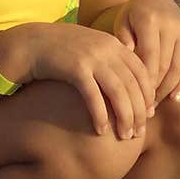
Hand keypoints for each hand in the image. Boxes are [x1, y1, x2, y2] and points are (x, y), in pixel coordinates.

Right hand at [0, 23, 154, 139]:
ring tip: (124, 135)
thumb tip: (127, 87)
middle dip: (139, 111)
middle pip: (133, 84)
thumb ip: (109, 61)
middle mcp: (106, 48)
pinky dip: (100, 114)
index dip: (148, 94)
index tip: (148, 115)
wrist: (30, 43)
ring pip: (118, 91)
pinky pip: (93, 95)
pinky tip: (101, 130)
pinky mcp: (75, 68)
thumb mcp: (89, 49)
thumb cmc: (60, 51)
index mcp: (113, 43)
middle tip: (138, 132)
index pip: (141, 71)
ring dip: (124, 116)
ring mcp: (91, 57)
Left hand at [112, 0, 179, 105]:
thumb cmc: (132, 16)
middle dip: (154, 89)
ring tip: (155, 105)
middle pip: (164, 65)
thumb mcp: (122, 24)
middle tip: (143, 108)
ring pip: (178, 67)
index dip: (144, 80)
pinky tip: (175, 98)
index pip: (149, 57)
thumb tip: (130, 68)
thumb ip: (123, 43)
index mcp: (150, 20)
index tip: (135, 99)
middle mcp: (171, 24)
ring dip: (167, 89)